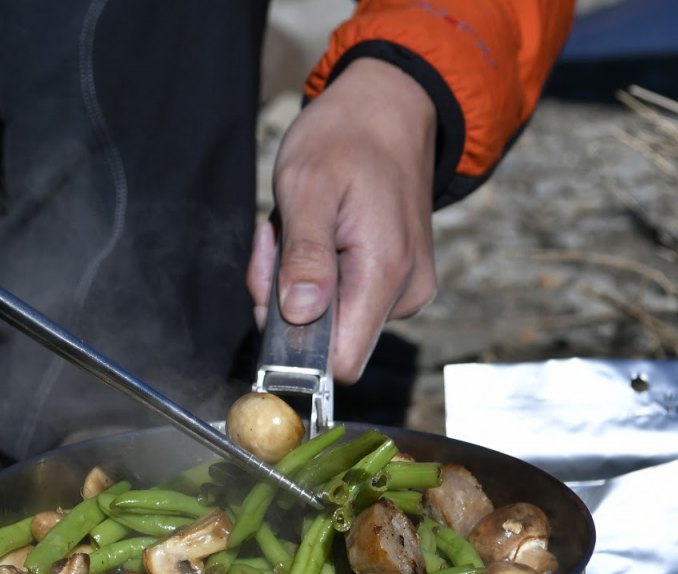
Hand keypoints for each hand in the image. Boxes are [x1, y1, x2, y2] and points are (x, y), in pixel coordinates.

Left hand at [247, 58, 437, 383]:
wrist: (389, 107)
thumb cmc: (345, 139)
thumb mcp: (307, 188)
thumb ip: (305, 256)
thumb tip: (300, 315)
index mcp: (385, 274)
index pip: (340, 362)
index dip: (293, 343)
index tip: (273, 287)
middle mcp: (404, 293)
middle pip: (324, 341)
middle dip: (285, 299)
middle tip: (278, 239)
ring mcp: (402, 289)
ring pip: (326, 320)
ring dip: (294, 280)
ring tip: (296, 226)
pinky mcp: (394, 281)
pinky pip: (339, 299)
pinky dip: (312, 271)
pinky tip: (313, 230)